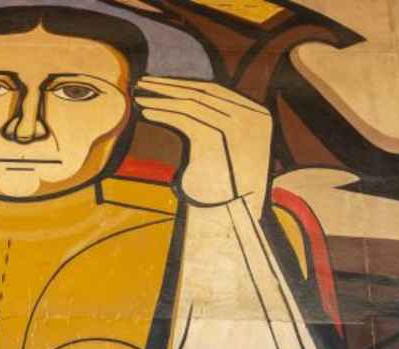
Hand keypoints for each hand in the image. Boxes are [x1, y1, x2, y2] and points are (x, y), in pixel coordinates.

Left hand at [134, 76, 272, 216]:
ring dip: (162, 99)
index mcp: (258, 116)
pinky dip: (163, 114)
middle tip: (144, 83)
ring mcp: (239, 128)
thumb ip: (215, 121)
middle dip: (170, 86)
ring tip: (140, 98)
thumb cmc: (227, 185)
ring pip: (192, 104)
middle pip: (203, 93)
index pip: (215, 91)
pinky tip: (147, 113)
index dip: (184, 84)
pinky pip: (186, 120)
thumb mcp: (228, 146)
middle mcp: (252, 118)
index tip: (160, 82)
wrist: (235, 215)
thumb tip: (184, 97)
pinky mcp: (220, 140)